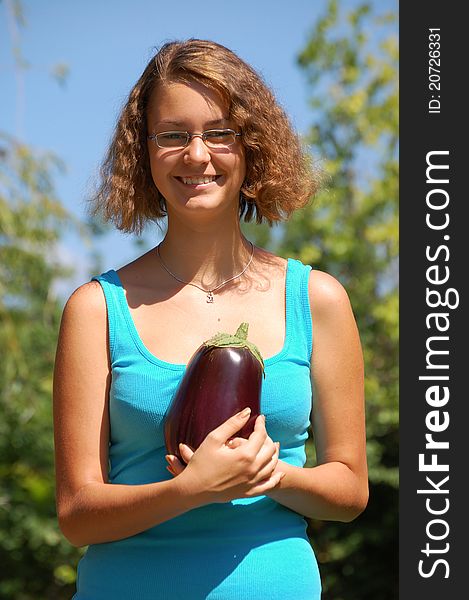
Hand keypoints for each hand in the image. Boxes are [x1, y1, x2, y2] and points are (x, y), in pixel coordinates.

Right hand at [167, 409, 284, 503]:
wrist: (194, 489)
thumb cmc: (201, 462)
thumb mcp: (214, 438)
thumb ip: (232, 424)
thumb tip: (248, 411)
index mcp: (245, 455)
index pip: (261, 435)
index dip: (261, 424)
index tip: (260, 418)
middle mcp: (252, 469)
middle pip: (270, 450)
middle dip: (268, 437)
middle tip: (262, 431)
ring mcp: (252, 483)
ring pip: (272, 466)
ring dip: (274, 454)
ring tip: (272, 445)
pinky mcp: (249, 493)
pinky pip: (268, 485)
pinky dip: (276, 478)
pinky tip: (279, 471)